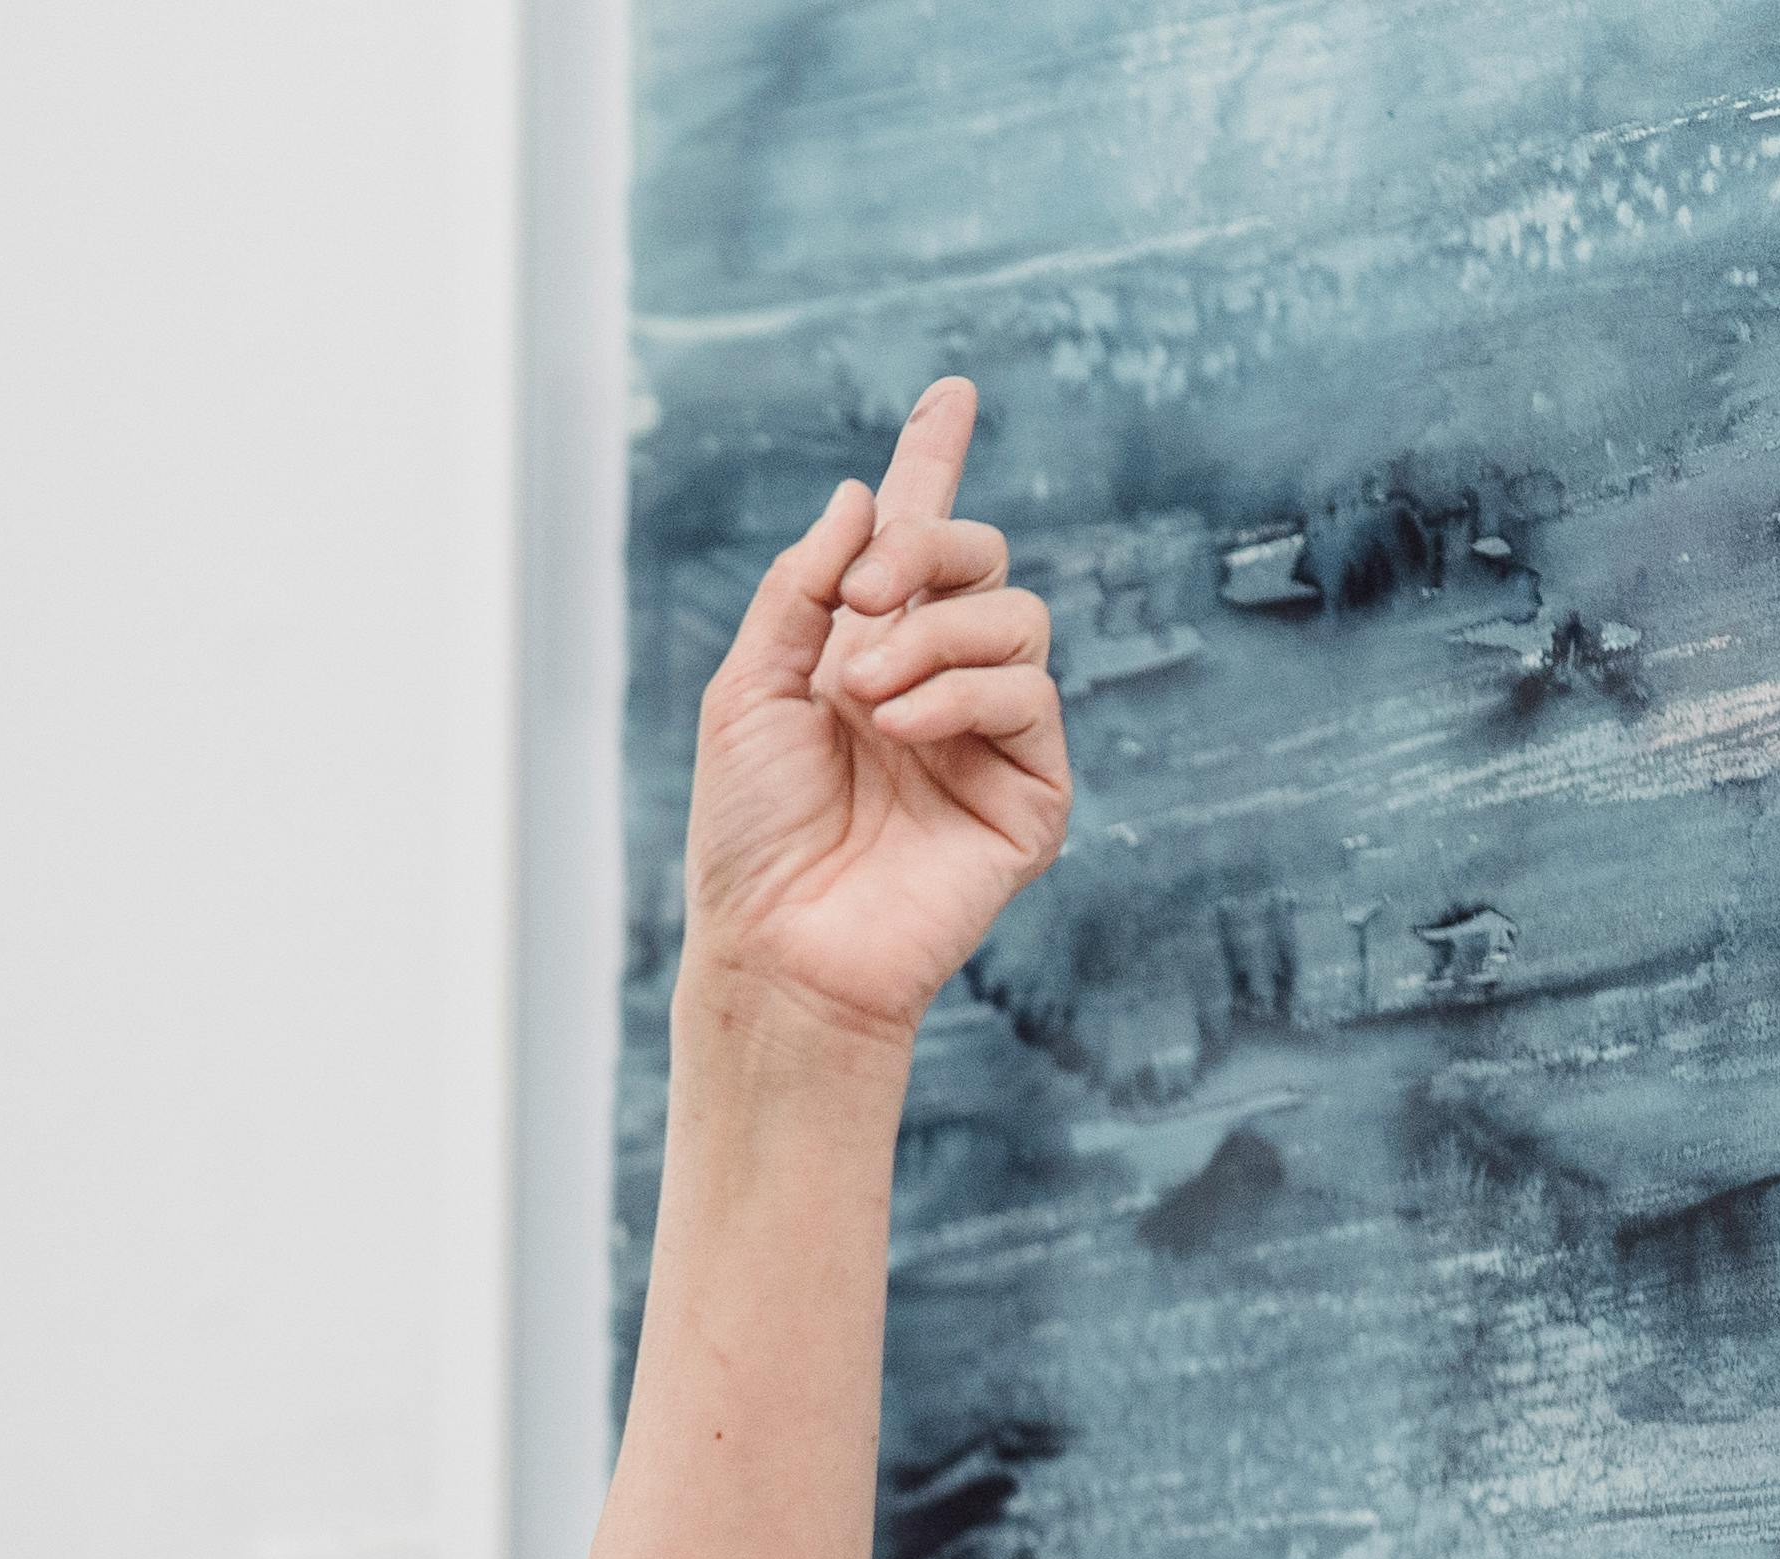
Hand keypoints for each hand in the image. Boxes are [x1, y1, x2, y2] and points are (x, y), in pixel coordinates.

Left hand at [679, 377, 1070, 1047]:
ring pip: (1015, 618)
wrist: (777, 945)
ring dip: (931, 638)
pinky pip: (1027, 694)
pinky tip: (902, 729)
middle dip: (922, 552)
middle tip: (857, 604)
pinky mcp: (1031, 790)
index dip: (933, 462)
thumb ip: (802, 589)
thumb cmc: (750, 834)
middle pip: (979, 556)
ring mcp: (990, 734)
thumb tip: (862, 494)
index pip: (913, 541)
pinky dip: (960, 694)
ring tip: (864, 700)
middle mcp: (936, 679)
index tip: (950, 392)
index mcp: (865, 650)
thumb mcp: (748, 690)